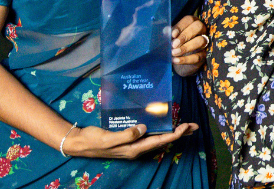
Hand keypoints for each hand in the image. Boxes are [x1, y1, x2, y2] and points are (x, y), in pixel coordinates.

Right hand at [62, 122, 197, 158]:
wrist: (79, 143)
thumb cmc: (93, 140)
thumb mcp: (109, 138)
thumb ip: (126, 134)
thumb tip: (144, 128)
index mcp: (134, 149)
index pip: (159, 141)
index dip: (174, 134)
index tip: (185, 127)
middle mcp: (136, 148)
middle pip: (163, 140)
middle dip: (179, 133)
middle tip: (194, 126)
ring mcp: (133, 144)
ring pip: (158, 138)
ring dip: (173, 132)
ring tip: (186, 126)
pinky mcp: (129, 139)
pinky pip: (149, 136)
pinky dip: (161, 130)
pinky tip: (164, 126)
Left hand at [171, 15, 206, 76]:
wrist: (177, 60)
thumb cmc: (174, 45)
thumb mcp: (171, 38)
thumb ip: (169, 34)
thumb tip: (166, 31)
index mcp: (192, 23)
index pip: (189, 20)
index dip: (181, 26)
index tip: (172, 35)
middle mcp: (201, 30)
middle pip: (198, 27)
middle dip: (185, 35)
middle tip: (174, 44)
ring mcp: (204, 43)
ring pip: (200, 41)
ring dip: (186, 47)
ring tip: (174, 53)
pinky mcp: (204, 55)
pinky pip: (198, 57)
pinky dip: (186, 59)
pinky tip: (175, 60)